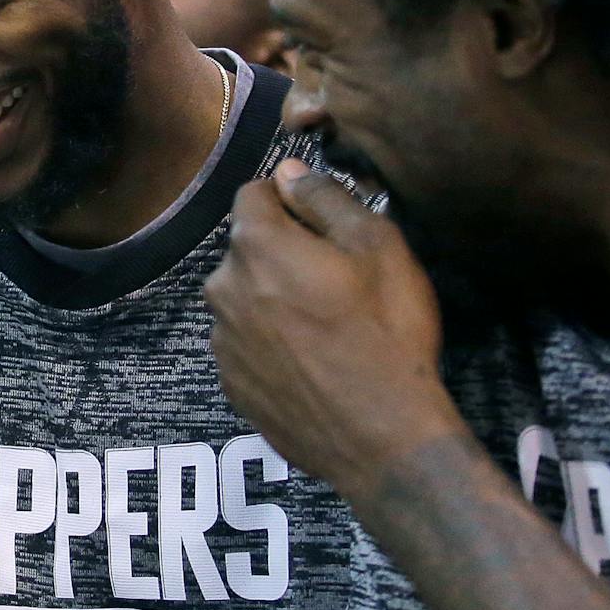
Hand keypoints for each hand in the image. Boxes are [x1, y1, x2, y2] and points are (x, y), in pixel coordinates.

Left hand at [205, 160, 466, 500]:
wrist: (382, 438)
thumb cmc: (387, 334)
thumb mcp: (377, 246)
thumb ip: (326, 198)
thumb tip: (289, 172)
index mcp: (255, 246)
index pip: (253, 194)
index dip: (289, 198)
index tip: (323, 221)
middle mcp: (223, 288)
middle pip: (248, 248)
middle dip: (284, 251)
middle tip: (337, 279)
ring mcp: (222, 341)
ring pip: (245, 297)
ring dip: (274, 298)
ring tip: (327, 326)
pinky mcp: (231, 384)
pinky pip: (247, 343)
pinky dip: (272, 343)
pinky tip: (314, 362)